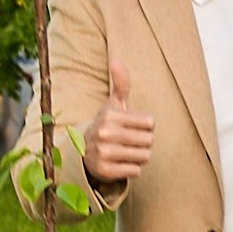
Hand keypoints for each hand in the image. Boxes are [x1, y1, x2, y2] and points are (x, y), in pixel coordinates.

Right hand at [81, 61, 154, 186]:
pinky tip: (120, 163)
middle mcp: (104, 134)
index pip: (150, 123)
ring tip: (126, 151)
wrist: (82, 153)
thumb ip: (121, 84)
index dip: (145, 126)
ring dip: (139, 156)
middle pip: (149, 140)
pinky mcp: (104, 171)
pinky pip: (135, 171)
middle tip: (129, 141)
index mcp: (109, 115)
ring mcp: (103, 153)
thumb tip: (117, 60)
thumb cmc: (107, 126)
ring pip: (144, 156)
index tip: (132, 127)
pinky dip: (132, 169)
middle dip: (143, 142)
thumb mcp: (113, 105)